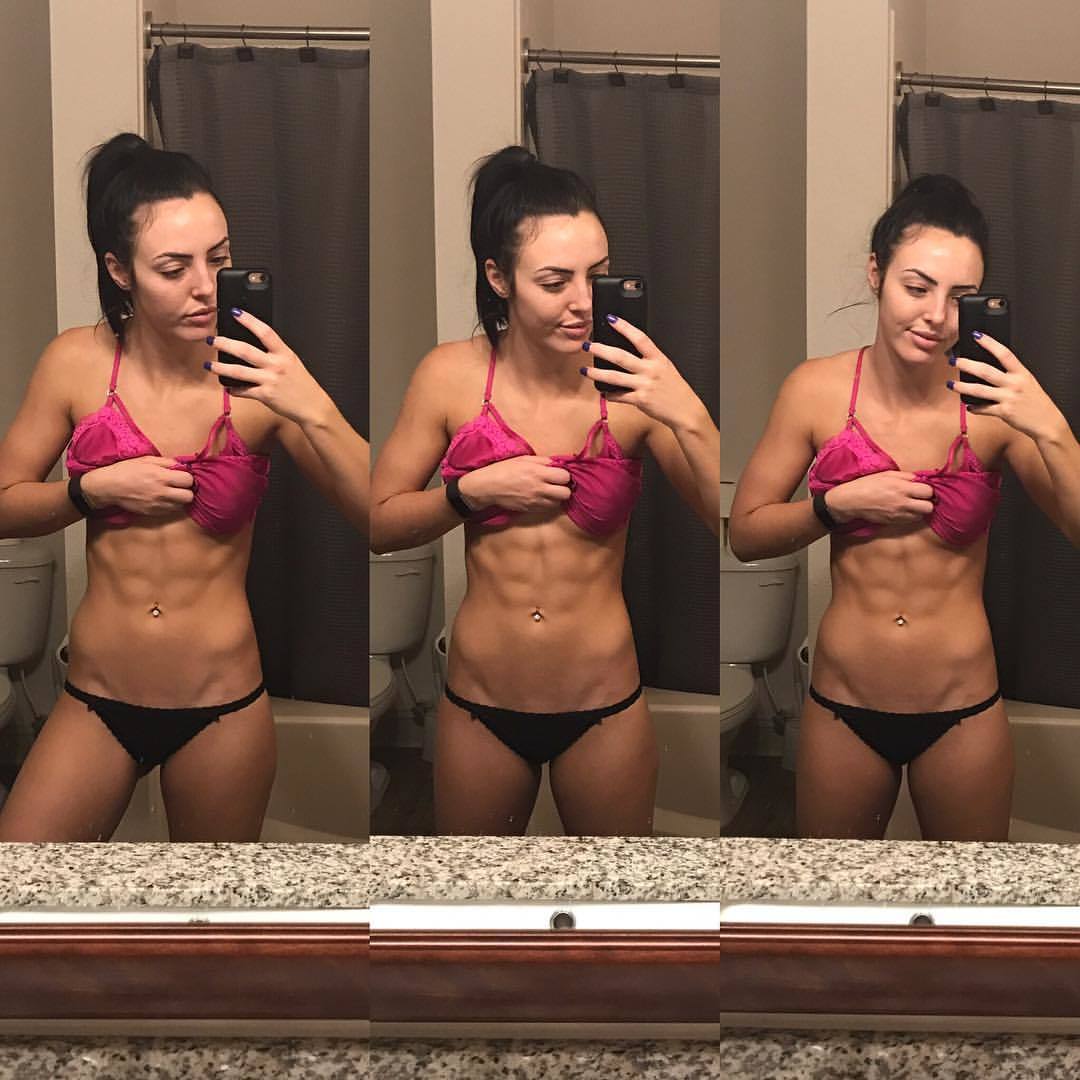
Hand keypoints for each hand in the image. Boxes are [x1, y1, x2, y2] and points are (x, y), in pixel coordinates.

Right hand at [80, 457, 193, 515]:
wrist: (109, 487)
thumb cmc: (126, 470)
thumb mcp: (146, 459)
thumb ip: (167, 462)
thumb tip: (182, 466)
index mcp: (161, 476)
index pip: (188, 480)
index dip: (187, 477)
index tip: (181, 476)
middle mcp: (161, 492)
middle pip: (189, 496)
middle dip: (187, 490)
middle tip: (179, 486)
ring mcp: (157, 504)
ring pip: (181, 505)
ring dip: (179, 499)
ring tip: (171, 492)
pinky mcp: (152, 512)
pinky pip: (170, 511)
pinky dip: (170, 505)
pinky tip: (162, 498)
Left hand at [206, 309, 333, 426]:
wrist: (313, 406)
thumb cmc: (303, 384)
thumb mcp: (293, 363)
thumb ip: (276, 354)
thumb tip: (255, 345)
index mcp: (284, 354)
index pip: (265, 332)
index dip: (249, 321)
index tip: (235, 313)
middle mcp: (276, 365)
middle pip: (245, 350)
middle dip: (225, 344)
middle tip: (212, 340)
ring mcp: (270, 380)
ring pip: (239, 371)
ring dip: (221, 368)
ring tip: (208, 365)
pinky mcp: (265, 396)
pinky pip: (244, 391)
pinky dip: (234, 390)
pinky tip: (227, 387)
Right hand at [458, 455, 571, 512]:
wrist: (488, 487)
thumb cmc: (504, 470)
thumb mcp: (523, 459)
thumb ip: (542, 461)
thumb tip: (557, 464)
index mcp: (538, 472)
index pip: (565, 477)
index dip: (564, 475)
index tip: (558, 473)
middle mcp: (539, 488)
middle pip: (566, 493)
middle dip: (564, 488)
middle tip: (557, 484)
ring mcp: (535, 501)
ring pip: (558, 503)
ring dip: (556, 497)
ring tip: (549, 490)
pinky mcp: (531, 509)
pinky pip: (547, 508)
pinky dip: (548, 503)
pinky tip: (540, 496)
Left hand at [580, 316, 708, 429]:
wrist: (686, 410)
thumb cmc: (676, 389)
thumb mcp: (666, 368)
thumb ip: (650, 360)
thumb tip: (631, 352)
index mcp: (658, 359)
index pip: (639, 338)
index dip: (625, 327)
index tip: (611, 319)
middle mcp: (650, 370)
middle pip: (621, 357)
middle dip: (602, 350)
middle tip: (588, 345)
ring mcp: (644, 385)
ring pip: (615, 377)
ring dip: (598, 373)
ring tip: (585, 370)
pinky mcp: (640, 400)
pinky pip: (620, 397)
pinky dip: (610, 395)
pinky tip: (602, 393)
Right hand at [827, 470, 934, 525]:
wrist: (851, 501)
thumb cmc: (867, 485)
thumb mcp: (886, 474)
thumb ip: (905, 476)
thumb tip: (919, 479)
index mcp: (901, 488)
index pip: (928, 491)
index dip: (926, 489)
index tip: (921, 488)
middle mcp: (903, 503)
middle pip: (929, 507)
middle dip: (927, 502)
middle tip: (920, 497)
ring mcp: (898, 514)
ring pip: (921, 516)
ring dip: (919, 510)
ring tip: (911, 503)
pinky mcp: (894, 522)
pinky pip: (910, 521)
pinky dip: (910, 515)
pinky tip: (903, 509)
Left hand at [948, 333, 1067, 442]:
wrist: (1047, 421)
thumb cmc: (1037, 401)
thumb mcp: (1028, 381)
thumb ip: (1012, 375)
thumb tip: (992, 367)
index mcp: (1022, 373)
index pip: (1004, 354)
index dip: (990, 343)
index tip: (977, 336)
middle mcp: (1014, 384)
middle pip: (986, 371)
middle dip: (967, 365)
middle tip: (954, 361)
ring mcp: (1008, 398)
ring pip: (980, 390)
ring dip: (962, 387)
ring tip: (950, 384)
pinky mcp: (1004, 412)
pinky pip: (984, 409)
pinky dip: (974, 408)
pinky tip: (967, 406)